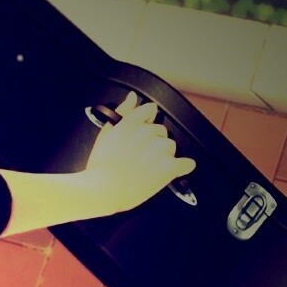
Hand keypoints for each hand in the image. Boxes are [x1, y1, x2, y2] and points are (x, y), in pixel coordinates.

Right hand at [85, 91, 194, 213]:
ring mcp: (160, 149)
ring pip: (171, 147)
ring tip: (148, 168)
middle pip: (161, 132)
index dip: (147, 122)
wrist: (104, 189)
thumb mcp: (105, 133)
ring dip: (164, 155)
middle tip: (140, 157)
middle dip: (153, 142)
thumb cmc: (101, 166)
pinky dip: (183, 167)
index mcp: (133, 123)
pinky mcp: (169, 167)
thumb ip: (122, 111)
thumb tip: (132, 97)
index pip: (150, 110)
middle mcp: (149, 132)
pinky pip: (186, 164)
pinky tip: (175, 171)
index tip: (142, 134)